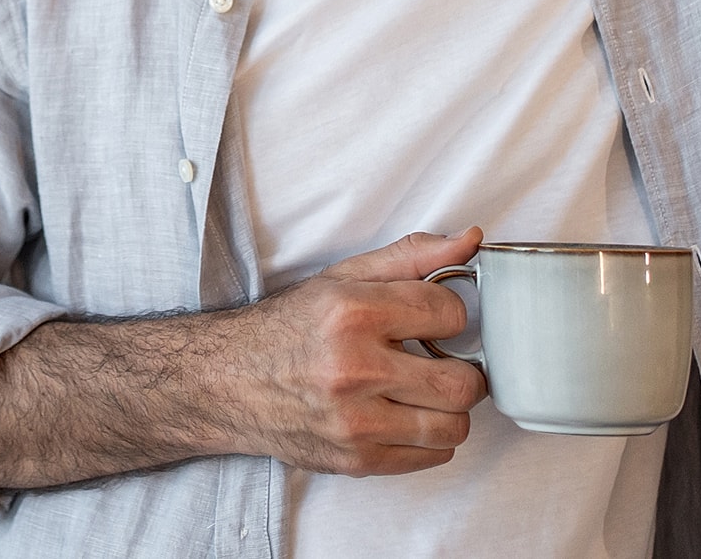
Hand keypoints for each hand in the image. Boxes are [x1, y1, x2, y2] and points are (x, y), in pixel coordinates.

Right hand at [222, 228, 486, 475]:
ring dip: (450, 409)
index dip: (452, 314)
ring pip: (452, 428)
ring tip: (426, 390)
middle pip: (460, 384)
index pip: (450, 316)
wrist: (230, 381)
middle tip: (445, 360)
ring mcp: (354, 423)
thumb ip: (412, 257)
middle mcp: (354, 369)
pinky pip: (429, 457)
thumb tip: (470, 240)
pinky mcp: (354, 461)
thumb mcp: (346, 277)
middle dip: (464, 370)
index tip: (437, 319)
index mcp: (354, 313)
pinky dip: (429, 438)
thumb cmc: (291, 326)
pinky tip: (405, 414)